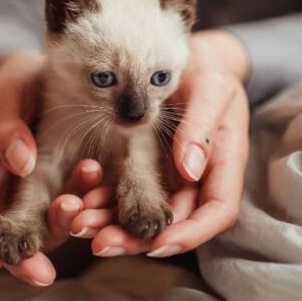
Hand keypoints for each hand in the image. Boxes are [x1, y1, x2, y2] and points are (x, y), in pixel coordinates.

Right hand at [0, 51, 98, 285]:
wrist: (47, 74)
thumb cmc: (14, 84)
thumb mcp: (2, 95)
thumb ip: (4, 125)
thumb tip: (22, 163)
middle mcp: (6, 193)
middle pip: (9, 238)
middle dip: (23, 259)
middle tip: (44, 272)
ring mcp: (39, 193)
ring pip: (48, 226)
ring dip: (64, 225)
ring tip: (80, 208)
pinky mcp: (71, 187)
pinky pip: (79, 205)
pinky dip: (89, 204)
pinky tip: (103, 191)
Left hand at [69, 30, 250, 256]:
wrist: (192, 57)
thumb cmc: (209, 69)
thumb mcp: (210, 88)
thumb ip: (201, 125)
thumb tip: (188, 170)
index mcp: (224, 163)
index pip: (216, 212)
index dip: (190, 233)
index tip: (158, 243)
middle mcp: (199, 178)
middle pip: (174, 223)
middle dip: (137, 239)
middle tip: (100, 242)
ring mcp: (171, 176)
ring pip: (146, 214)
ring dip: (113, 224)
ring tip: (79, 223)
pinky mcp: (146, 168)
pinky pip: (126, 192)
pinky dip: (104, 199)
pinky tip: (77, 199)